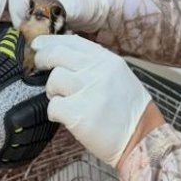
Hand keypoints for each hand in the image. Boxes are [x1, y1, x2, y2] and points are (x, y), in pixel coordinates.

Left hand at [31, 35, 152, 165]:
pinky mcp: (77, 113)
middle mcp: (98, 71)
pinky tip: (66, 118)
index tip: (38, 45)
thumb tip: (65, 55)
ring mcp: (87, 91)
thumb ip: (96, 65)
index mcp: (108, 61)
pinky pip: (53, 107)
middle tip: (38, 65)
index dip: (51, 41)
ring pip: (53, 80)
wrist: (143, 139)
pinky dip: (56, 113)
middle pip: (57, 54)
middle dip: (43, 59)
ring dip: (53, 91)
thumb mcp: (119, 77)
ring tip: (65, 101)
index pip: (73, 42)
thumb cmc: (130, 111)